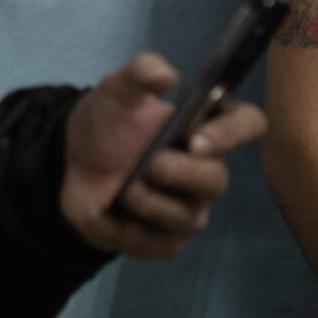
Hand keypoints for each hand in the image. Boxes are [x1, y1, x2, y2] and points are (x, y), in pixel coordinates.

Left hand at [58, 53, 266, 258]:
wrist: (68, 165)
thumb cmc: (105, 124)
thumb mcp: (115, 91)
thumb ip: (140, 74)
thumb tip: (168, 75)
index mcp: (205, 128)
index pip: (248, 124)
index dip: (233, 134)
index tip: (198, 138)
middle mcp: (205, 168)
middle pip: (218, 180)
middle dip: (185, 174)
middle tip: (152, 164)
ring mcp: (188, 207)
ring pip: (191, 217)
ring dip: (157, 205)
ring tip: (127, 192)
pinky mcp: (166, 238)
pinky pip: (166, 244)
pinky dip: (138, 233)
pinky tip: (117, 218)